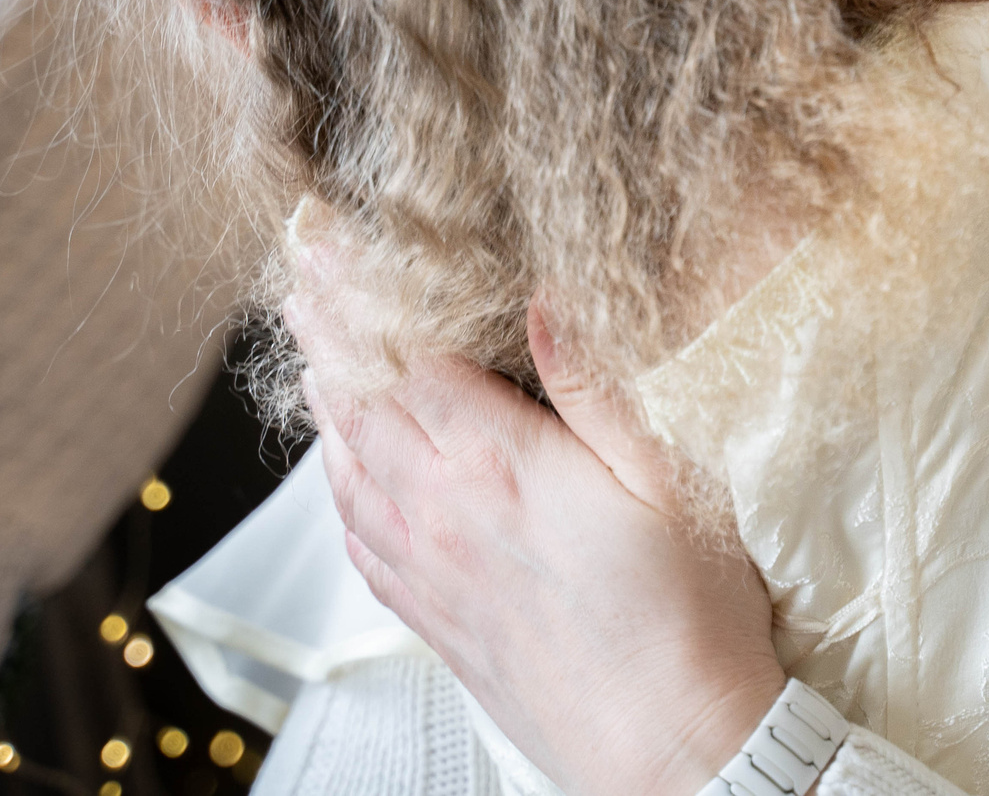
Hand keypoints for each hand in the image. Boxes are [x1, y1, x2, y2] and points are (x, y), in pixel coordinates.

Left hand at [290, 291, 784, 795]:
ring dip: (322, 405)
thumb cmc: (689, 616)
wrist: (672, 752)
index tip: (322, 243)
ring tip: (308, 356)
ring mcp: (432, 572)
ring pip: (347, 471)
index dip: (355, 294)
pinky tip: (342, 473)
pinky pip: (359, 540)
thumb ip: (593, 385)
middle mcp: (446, 514)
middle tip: (299, 277)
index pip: (400, 358)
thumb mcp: (668, 477)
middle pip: (357, 403)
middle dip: (322, 332)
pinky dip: (337, 489)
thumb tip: (544, 300)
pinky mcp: (434, 622)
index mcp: (501, 465)